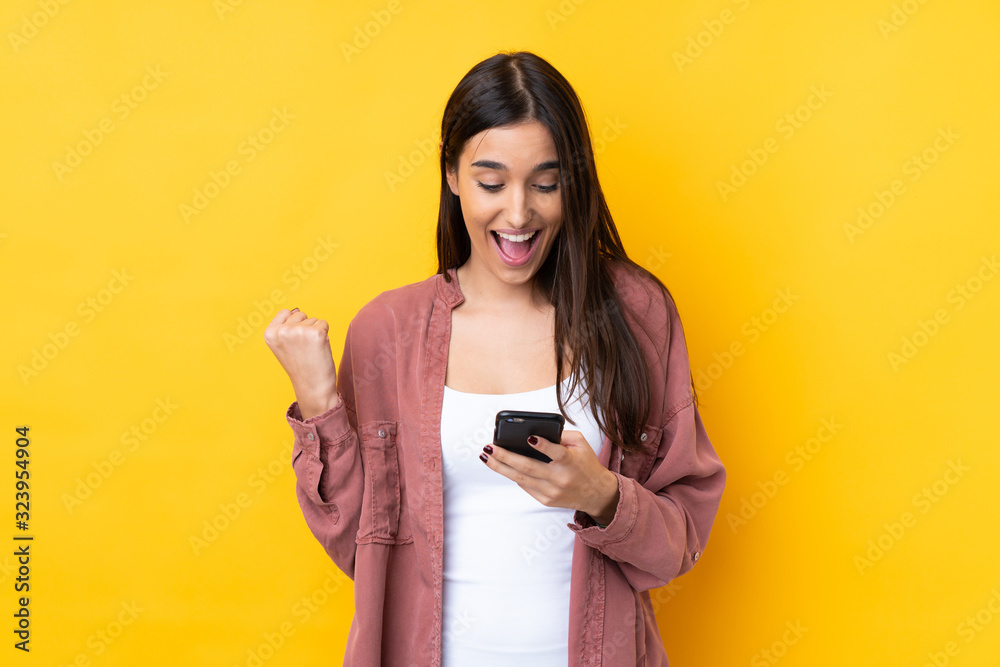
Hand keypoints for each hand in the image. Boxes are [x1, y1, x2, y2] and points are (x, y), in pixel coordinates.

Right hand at [264, 308, 339, 418]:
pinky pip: (324, 323)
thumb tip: (296, 309)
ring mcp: (299, 331)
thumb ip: (285, 327)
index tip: (293, 343)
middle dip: (305, 328)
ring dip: (315, 333)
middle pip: (300, 314)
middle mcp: (282, 331)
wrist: (312, 386)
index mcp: (270, 334)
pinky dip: (325, 335)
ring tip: (311, 351)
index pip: (285, 312)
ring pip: (313, 319)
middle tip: (304, 349)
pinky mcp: (316, 333)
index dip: (293, 325)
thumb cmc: (300, 366)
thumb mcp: (283, 346)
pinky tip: (319, 349)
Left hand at [481, 430, 619, 525]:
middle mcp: (560, 478)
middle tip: (489, 447)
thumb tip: (536, 430)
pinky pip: (525, 486)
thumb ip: (562, 435)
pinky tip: (502, 466)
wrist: (597, 494)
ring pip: (521, 478)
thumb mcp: (581, 444)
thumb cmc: (587, 464)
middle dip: (506, 456)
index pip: (557, 453)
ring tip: (486, 456)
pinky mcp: (546, 500)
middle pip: (529, 467)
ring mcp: (551, 491)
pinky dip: (512, 474)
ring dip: (501, 467)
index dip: (543, 446)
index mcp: (571, 462)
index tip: (529, 437)